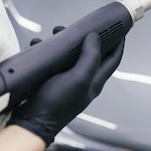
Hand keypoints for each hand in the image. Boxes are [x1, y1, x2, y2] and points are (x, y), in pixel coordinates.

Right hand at [8, 34, 123, 146]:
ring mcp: (68, 82)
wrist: (31, 123)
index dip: (119, 43)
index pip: (113, 59)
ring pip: (71, 56)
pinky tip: (39, 46)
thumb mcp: (78, 78)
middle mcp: (83, 81)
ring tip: (54, 34)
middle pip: (91, 54)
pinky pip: (54, 62)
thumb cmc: (56, 104)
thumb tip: (96, 38)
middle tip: (77, 27)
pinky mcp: (52, 82)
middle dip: (86, 38)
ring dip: (65, 44)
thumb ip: (90, 58)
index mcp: (94, 81)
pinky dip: (48, 52)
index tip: (119, 28)